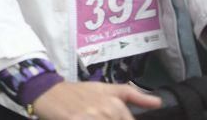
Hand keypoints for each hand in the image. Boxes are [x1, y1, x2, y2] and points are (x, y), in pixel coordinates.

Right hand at [32, 81, 160, 119]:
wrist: (48, 91)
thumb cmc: (78, 92)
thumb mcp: (106, 89)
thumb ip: (133, 96)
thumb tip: (159, 102)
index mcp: (116, 104)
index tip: (111, 117)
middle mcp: (106, 111)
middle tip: (96, 116)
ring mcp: (90, 117)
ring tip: (90, 117)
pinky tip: (84, 119)